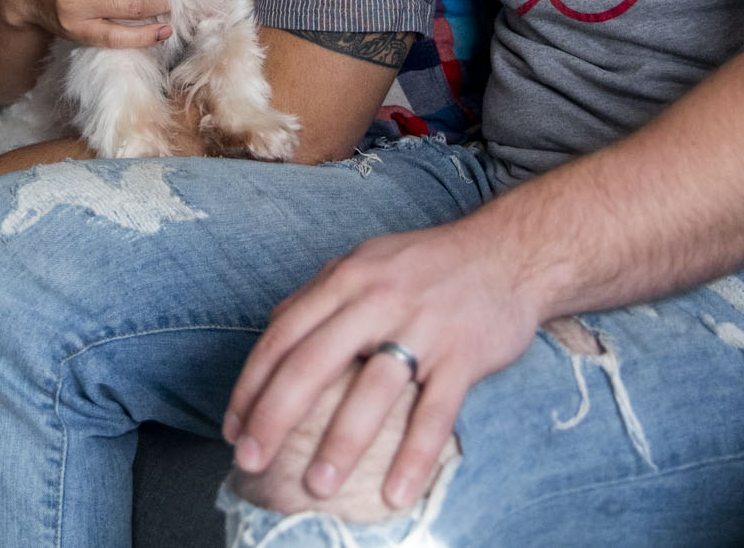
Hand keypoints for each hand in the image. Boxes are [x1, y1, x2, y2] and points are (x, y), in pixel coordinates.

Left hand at [221, 221, 539, 510]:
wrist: (509, 252)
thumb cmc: (428, 266)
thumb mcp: (365, 263)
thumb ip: (320, 297)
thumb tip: (272, 334)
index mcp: (346, 278)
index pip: (282, 334)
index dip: (251, 385)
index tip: (234, 429)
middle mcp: (377, 298)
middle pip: (313, 362)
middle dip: (274, 417)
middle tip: (251, 463)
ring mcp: (422, 326)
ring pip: (372, 390)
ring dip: (340, 443)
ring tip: (316, 487)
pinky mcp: (464, 355)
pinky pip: (435, 413)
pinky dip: (414, 456)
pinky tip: (395, 492)